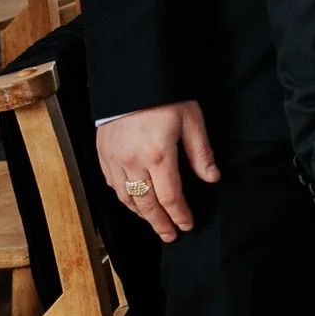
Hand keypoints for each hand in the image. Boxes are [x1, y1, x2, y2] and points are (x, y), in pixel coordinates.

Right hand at [96, 100, 219, 242]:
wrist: (131, 79)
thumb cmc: (165, 97)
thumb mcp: (192, 121)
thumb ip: (201, 153)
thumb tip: (212, 178)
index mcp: (158, 155)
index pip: (170, 197)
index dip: (179, 215)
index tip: (187, 226)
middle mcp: (133, 162)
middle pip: (146, 204)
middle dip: (159, 223)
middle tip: (170, 236)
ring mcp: (114, 159)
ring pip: (125, 198)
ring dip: (140, 214)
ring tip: (154, 222)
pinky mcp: (102, 154)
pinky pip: (112, 184)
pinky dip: (124, 198)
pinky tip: (134, 202)